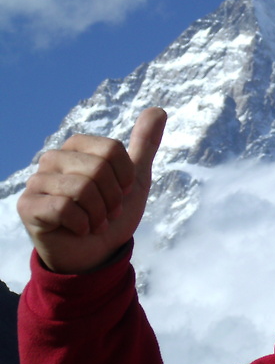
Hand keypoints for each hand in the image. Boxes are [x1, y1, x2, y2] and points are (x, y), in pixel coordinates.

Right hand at [17, 107, 166, 273]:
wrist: (97, 253)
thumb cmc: (113, 213)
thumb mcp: (136, 178)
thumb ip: (145, 144)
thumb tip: (158, 109)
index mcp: (77, 146)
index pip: (111, 149)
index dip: (125, 176)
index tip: (123, 192)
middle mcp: (53, 158)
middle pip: (98, 168)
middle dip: (113, 198)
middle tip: (109, 212)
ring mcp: (37, 181)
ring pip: (82, 188)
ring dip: (99, 213)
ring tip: (96, 222)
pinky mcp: (27, 206)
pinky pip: (63, 207)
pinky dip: (82, 224)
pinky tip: (80, 230)